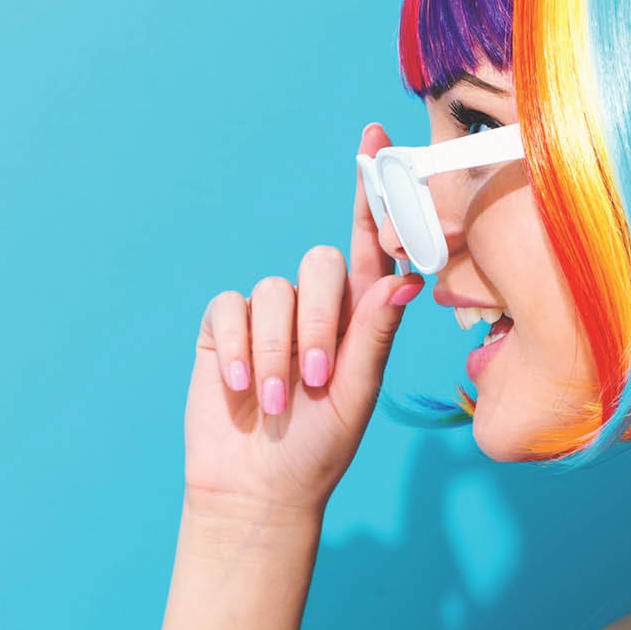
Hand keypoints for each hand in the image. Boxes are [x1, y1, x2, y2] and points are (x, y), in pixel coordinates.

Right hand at [183, 122, 423, 520]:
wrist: (258, 488)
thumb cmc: (319, 446)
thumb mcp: (357, 391)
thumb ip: (375, 332)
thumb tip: (406, 276)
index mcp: (361, 315)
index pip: (372, 243)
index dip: (374, 193)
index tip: (375, 140)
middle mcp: (317, 305)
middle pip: (323, 262)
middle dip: (319, 321)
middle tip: (316, 377)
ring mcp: (269, 313)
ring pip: (275, 291)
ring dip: (275, 350)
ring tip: (276, 400)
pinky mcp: (224, 327)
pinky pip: (231, 308)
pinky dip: (236, 347)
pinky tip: (239, 387)